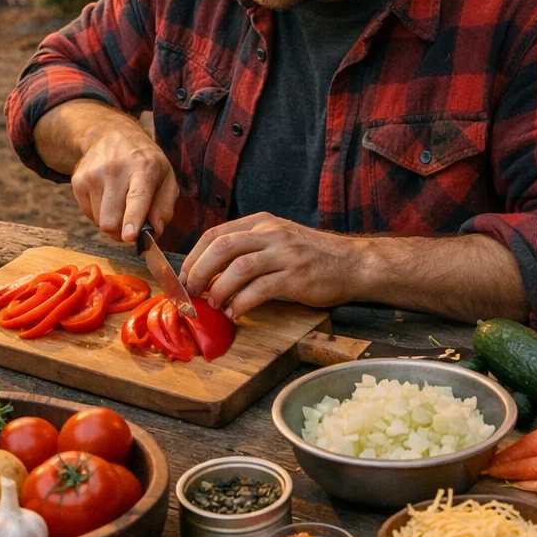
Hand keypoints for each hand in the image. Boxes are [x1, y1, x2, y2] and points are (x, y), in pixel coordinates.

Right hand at [69, 123, 179, 242]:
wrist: (110, 135)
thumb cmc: (144, 161)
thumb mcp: (166, 176)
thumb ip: (165, 206)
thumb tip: (156, 229)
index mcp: (143, 168)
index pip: (137, 196)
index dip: (133, 218)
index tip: (129, 236)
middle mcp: (115, 170)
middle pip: (112, 219)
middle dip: (123, 231)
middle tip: (132, 225)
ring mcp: (93, 175)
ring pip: (101, 221)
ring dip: (112, 222)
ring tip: (120, 204)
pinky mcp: (78, 181)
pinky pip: (89, 216)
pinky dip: (100, 214)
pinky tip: (107, 198)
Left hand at [180, 213, 362, 318]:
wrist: (353, 263)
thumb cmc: (312, 256)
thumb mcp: (278, 241)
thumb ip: (249, 249)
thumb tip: (210, 273)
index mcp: (261, 223)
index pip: (215, 234)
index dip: (193, 258)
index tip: (183, 278)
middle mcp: (271, 234)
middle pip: (221, 247)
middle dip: (199, 272)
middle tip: (190, 293)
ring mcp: (285, 254)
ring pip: (238, 268)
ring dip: (219, 289)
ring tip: (212, 305)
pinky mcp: (296, 277)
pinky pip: (260, 289)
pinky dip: (241, 303)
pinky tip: (235, 313)